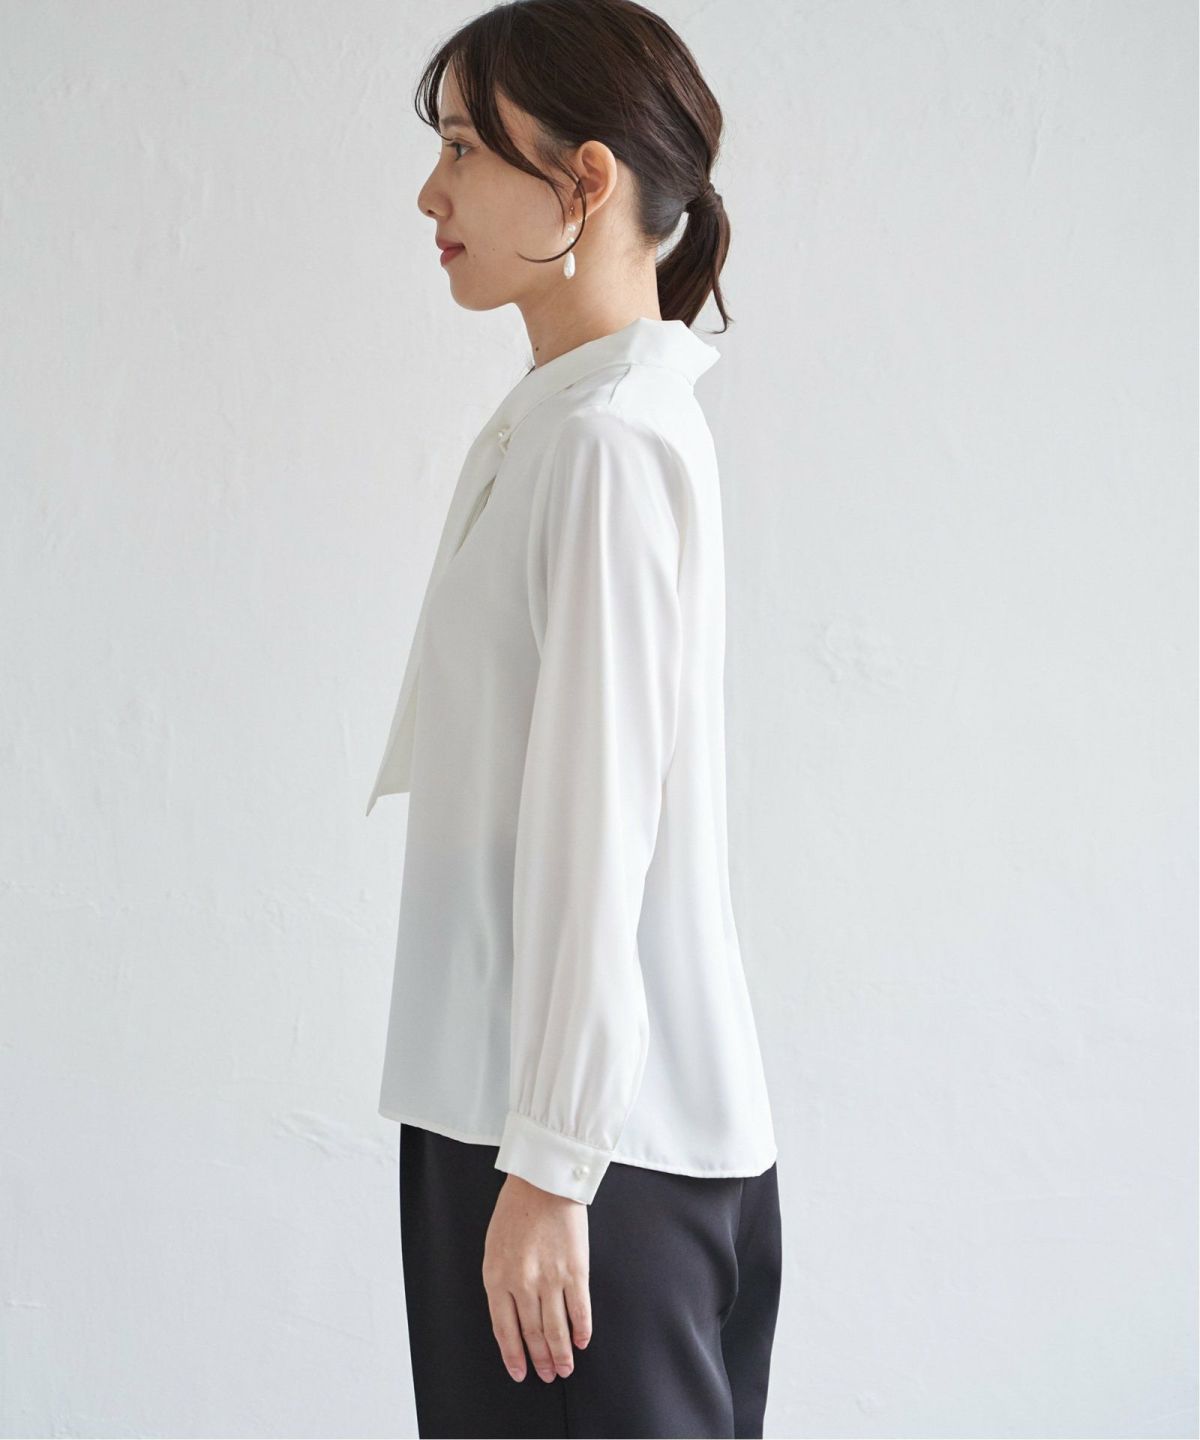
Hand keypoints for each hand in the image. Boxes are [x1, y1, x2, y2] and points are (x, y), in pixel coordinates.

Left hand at [482, 1172, 592, 1383]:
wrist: (543, 1181)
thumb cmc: (516, 1209)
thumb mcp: (494, 1246)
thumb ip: (501, 1280)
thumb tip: (512, 1314)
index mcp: (497, 1277)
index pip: (504, 1330)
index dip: (513, 1355)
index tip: (520, 1372)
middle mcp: (522, 1284)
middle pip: (532, 1333)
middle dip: (540, 1359)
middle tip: (548, 1375)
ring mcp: (550, 1279)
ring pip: (556, 1329)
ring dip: (561, 1353)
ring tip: (565, 1368)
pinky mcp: (575, 1270)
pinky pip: (579, 1309)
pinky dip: (582, 1329)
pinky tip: (582, 1341)